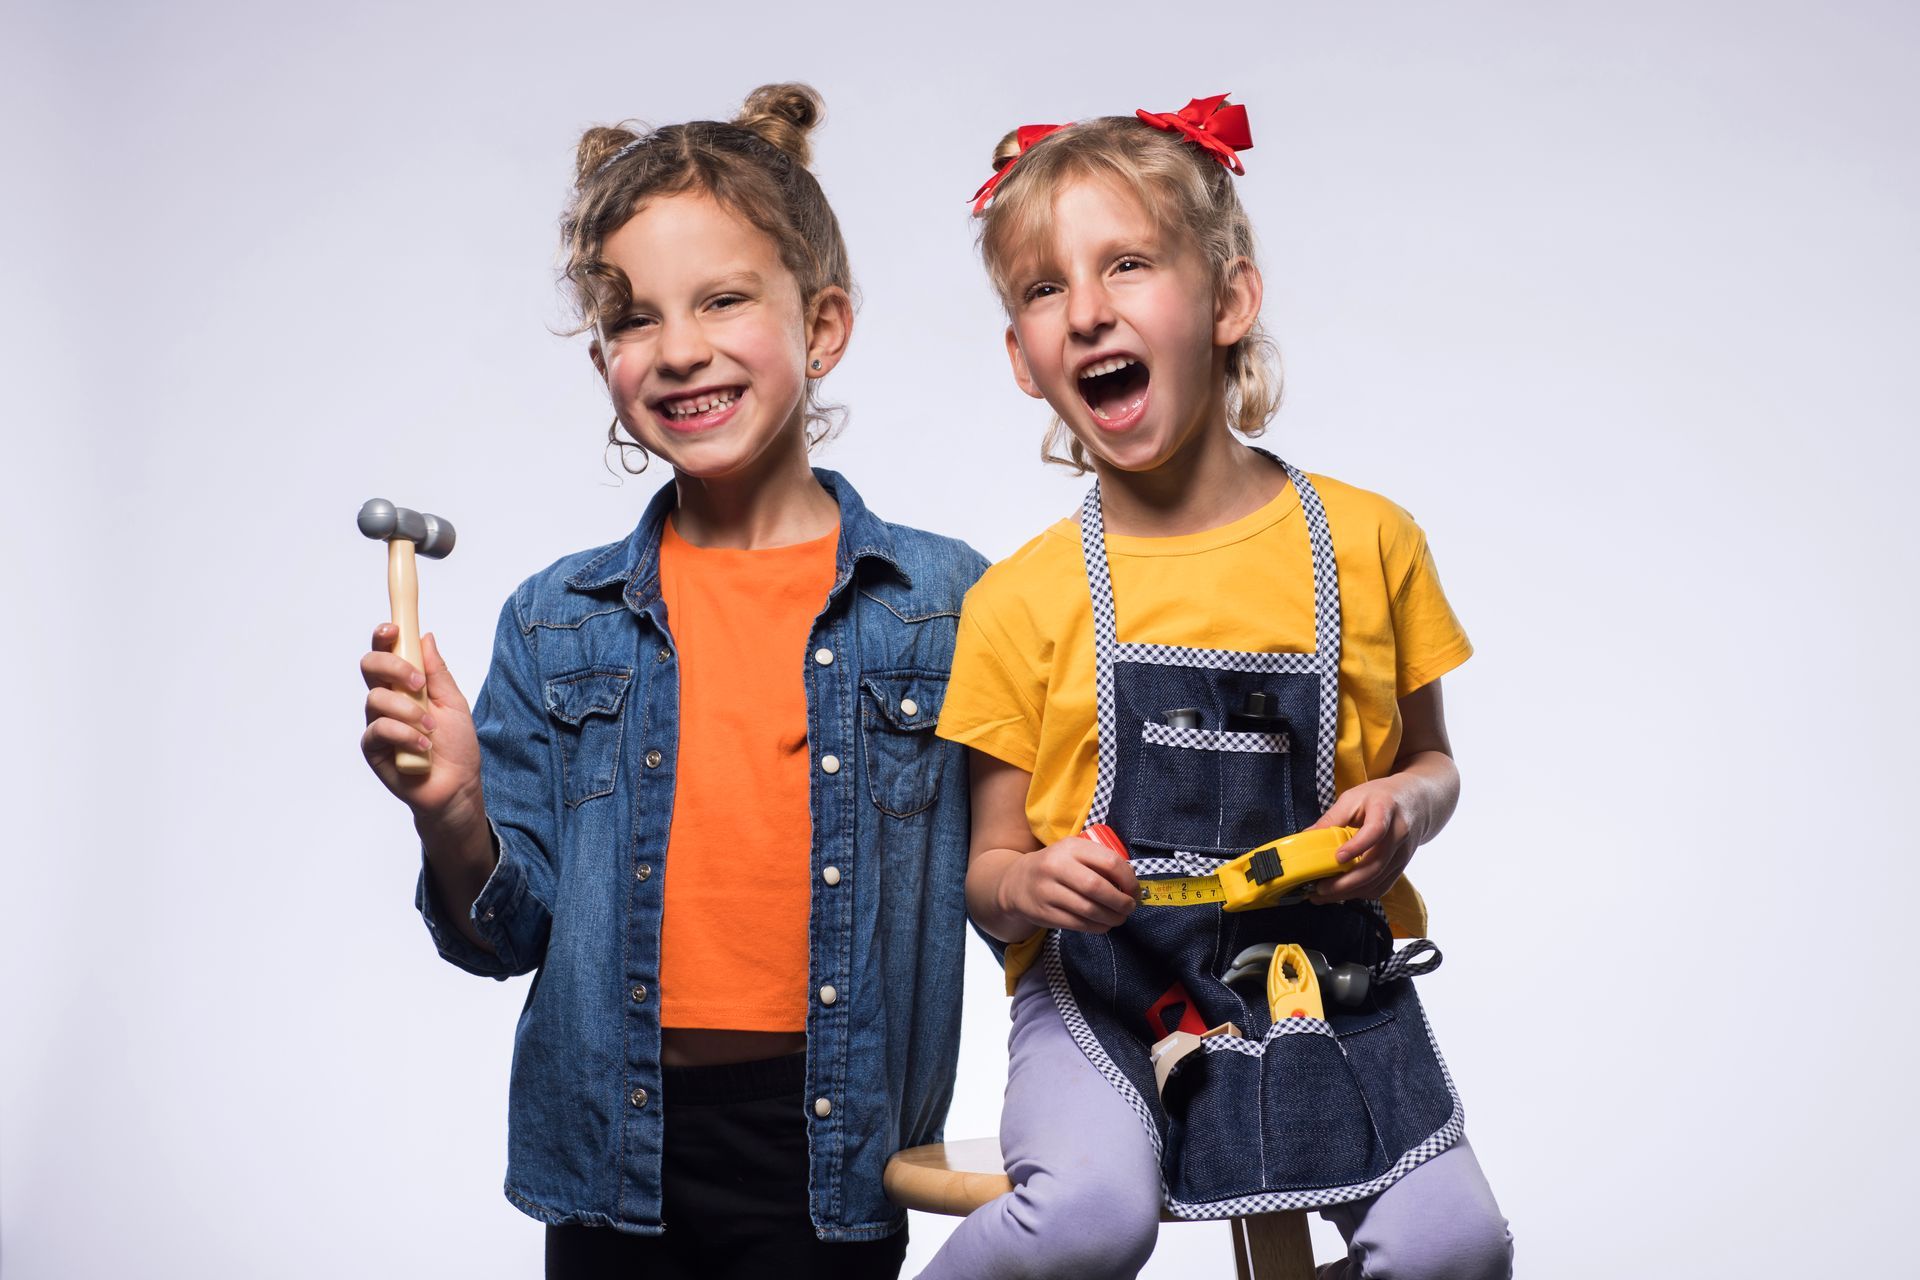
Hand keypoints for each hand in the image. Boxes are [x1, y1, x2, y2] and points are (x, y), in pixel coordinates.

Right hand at [359, 625, 484, 833]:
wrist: (457, 786)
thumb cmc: (456, 746)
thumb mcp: (454, 703)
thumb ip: (438, 672)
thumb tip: (425, 637)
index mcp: (405, 685)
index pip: (387, 652)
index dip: (385, 636)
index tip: (395, 628)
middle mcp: (387, 700)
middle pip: (370, 667)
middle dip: (392, 667)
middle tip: (418, 683)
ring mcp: (378, 724)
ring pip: (376, 699)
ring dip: (408, 711)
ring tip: (431, 729)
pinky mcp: (373, 748)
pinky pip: (378, 730)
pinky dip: (404, 735)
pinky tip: (423, 747)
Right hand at [997, 834, 1140, 933]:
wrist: (1016, 882)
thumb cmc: (1055, 866)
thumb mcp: (1073, 853)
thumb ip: (1098, 861)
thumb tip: (1131, 883)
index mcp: (1070, 847)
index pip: (1109, 861)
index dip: (1128, 879)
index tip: (1134, 890)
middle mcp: (1056, 866)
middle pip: (1098, 887)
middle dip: (1121, 902)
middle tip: (1129, 907)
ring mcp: (1047, 891)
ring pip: (1089, 909)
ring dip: (1111, 917)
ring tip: (1119, 918)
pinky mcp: (1044, 913)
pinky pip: (1078, 924)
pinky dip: (1097, 927)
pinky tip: (1103, 924)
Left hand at [1306, 774, 1433, 903]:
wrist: (1417, 802)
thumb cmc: (1382, 797)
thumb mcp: (1354, 797)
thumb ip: (1332, 817)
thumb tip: (1306, 837)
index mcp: (1386, 810)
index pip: (1375, 831)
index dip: (1357, 846)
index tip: (1338, 857)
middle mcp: (1399, 835)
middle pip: (1375, 866)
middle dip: (1346, 883)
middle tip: (1319, 889)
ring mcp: (1402, 854)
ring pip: (1378, 881)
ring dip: (1350, 892)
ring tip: (1323, 894)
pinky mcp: (1401, 867)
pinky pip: (1382, 886)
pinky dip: (1360, 893)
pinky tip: (1342, 892)